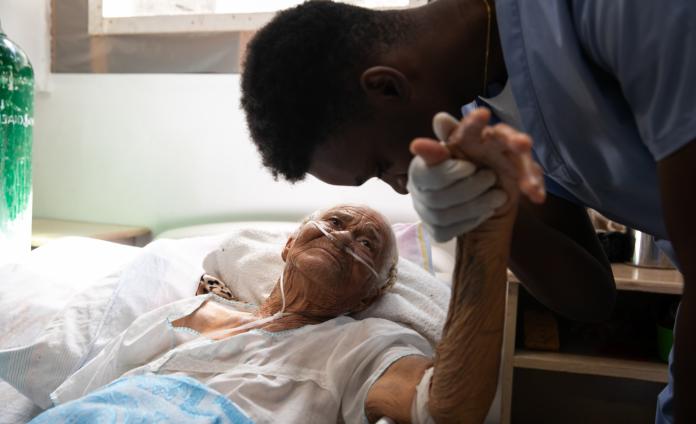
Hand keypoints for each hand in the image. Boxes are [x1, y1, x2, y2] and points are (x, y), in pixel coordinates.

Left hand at [407, 109, 544, 241]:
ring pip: (521, 157)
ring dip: (527, 168)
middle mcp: (490, 142)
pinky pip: (531, 176)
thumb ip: (433, 156)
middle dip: (513, 139)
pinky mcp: (520, 172)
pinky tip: (537, 196)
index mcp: (468, 137)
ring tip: (529, 184)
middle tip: (522, 144)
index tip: (481, 115)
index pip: (471, 126)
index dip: (475, 121)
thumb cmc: (451, 175)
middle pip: (504, 136)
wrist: (465, 199)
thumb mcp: (439, 169)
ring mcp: (508, 156)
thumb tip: (416, 145)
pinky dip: (534, 185)